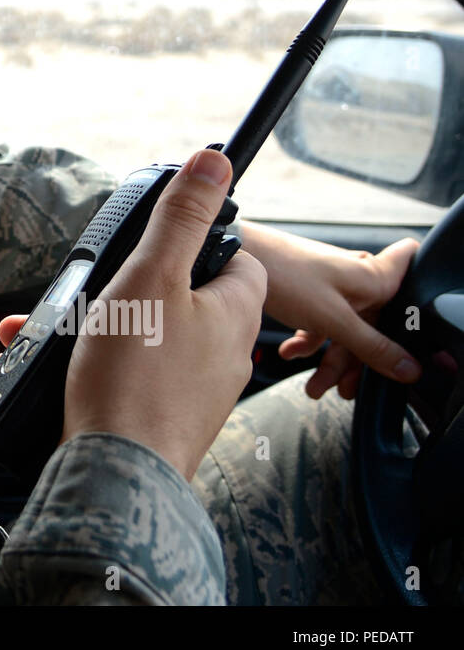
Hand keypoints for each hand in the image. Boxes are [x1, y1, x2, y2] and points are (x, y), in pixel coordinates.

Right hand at [0, 149, 265, 480]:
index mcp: (234, 314)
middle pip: (181, 298)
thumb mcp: (153, 275)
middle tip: (89, 292)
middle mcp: (224, 355)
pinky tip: (57, 368)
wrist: (116, 476)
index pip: (234, 260)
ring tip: (49, 330)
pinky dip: (94, 366)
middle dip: (123, 289)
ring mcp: (193, 393)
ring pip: (146, 338)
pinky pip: (130, 377)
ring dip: (95, 327)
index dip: (195, 246)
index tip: (156, 247)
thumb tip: (215, 161)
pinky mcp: (161, 420)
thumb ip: (182, 217)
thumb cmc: (136, 377)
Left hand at [239, 221, 420, 399]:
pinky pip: (320, 324)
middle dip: (359, 362)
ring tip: (314, 388)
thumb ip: (370, 345)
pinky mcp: (309, 292)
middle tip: (346, 392)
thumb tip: (408, 369)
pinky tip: (289, 354)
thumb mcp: (333, 318)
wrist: (234, 257)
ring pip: (345, 330)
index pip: (411, 286)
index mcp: (373, 278)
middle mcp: (358, 280)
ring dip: (330, 361)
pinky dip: (308, 341)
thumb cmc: (287, 276)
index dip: (416, 313)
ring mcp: (333, 287)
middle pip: (374, 326)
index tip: (409, 345)